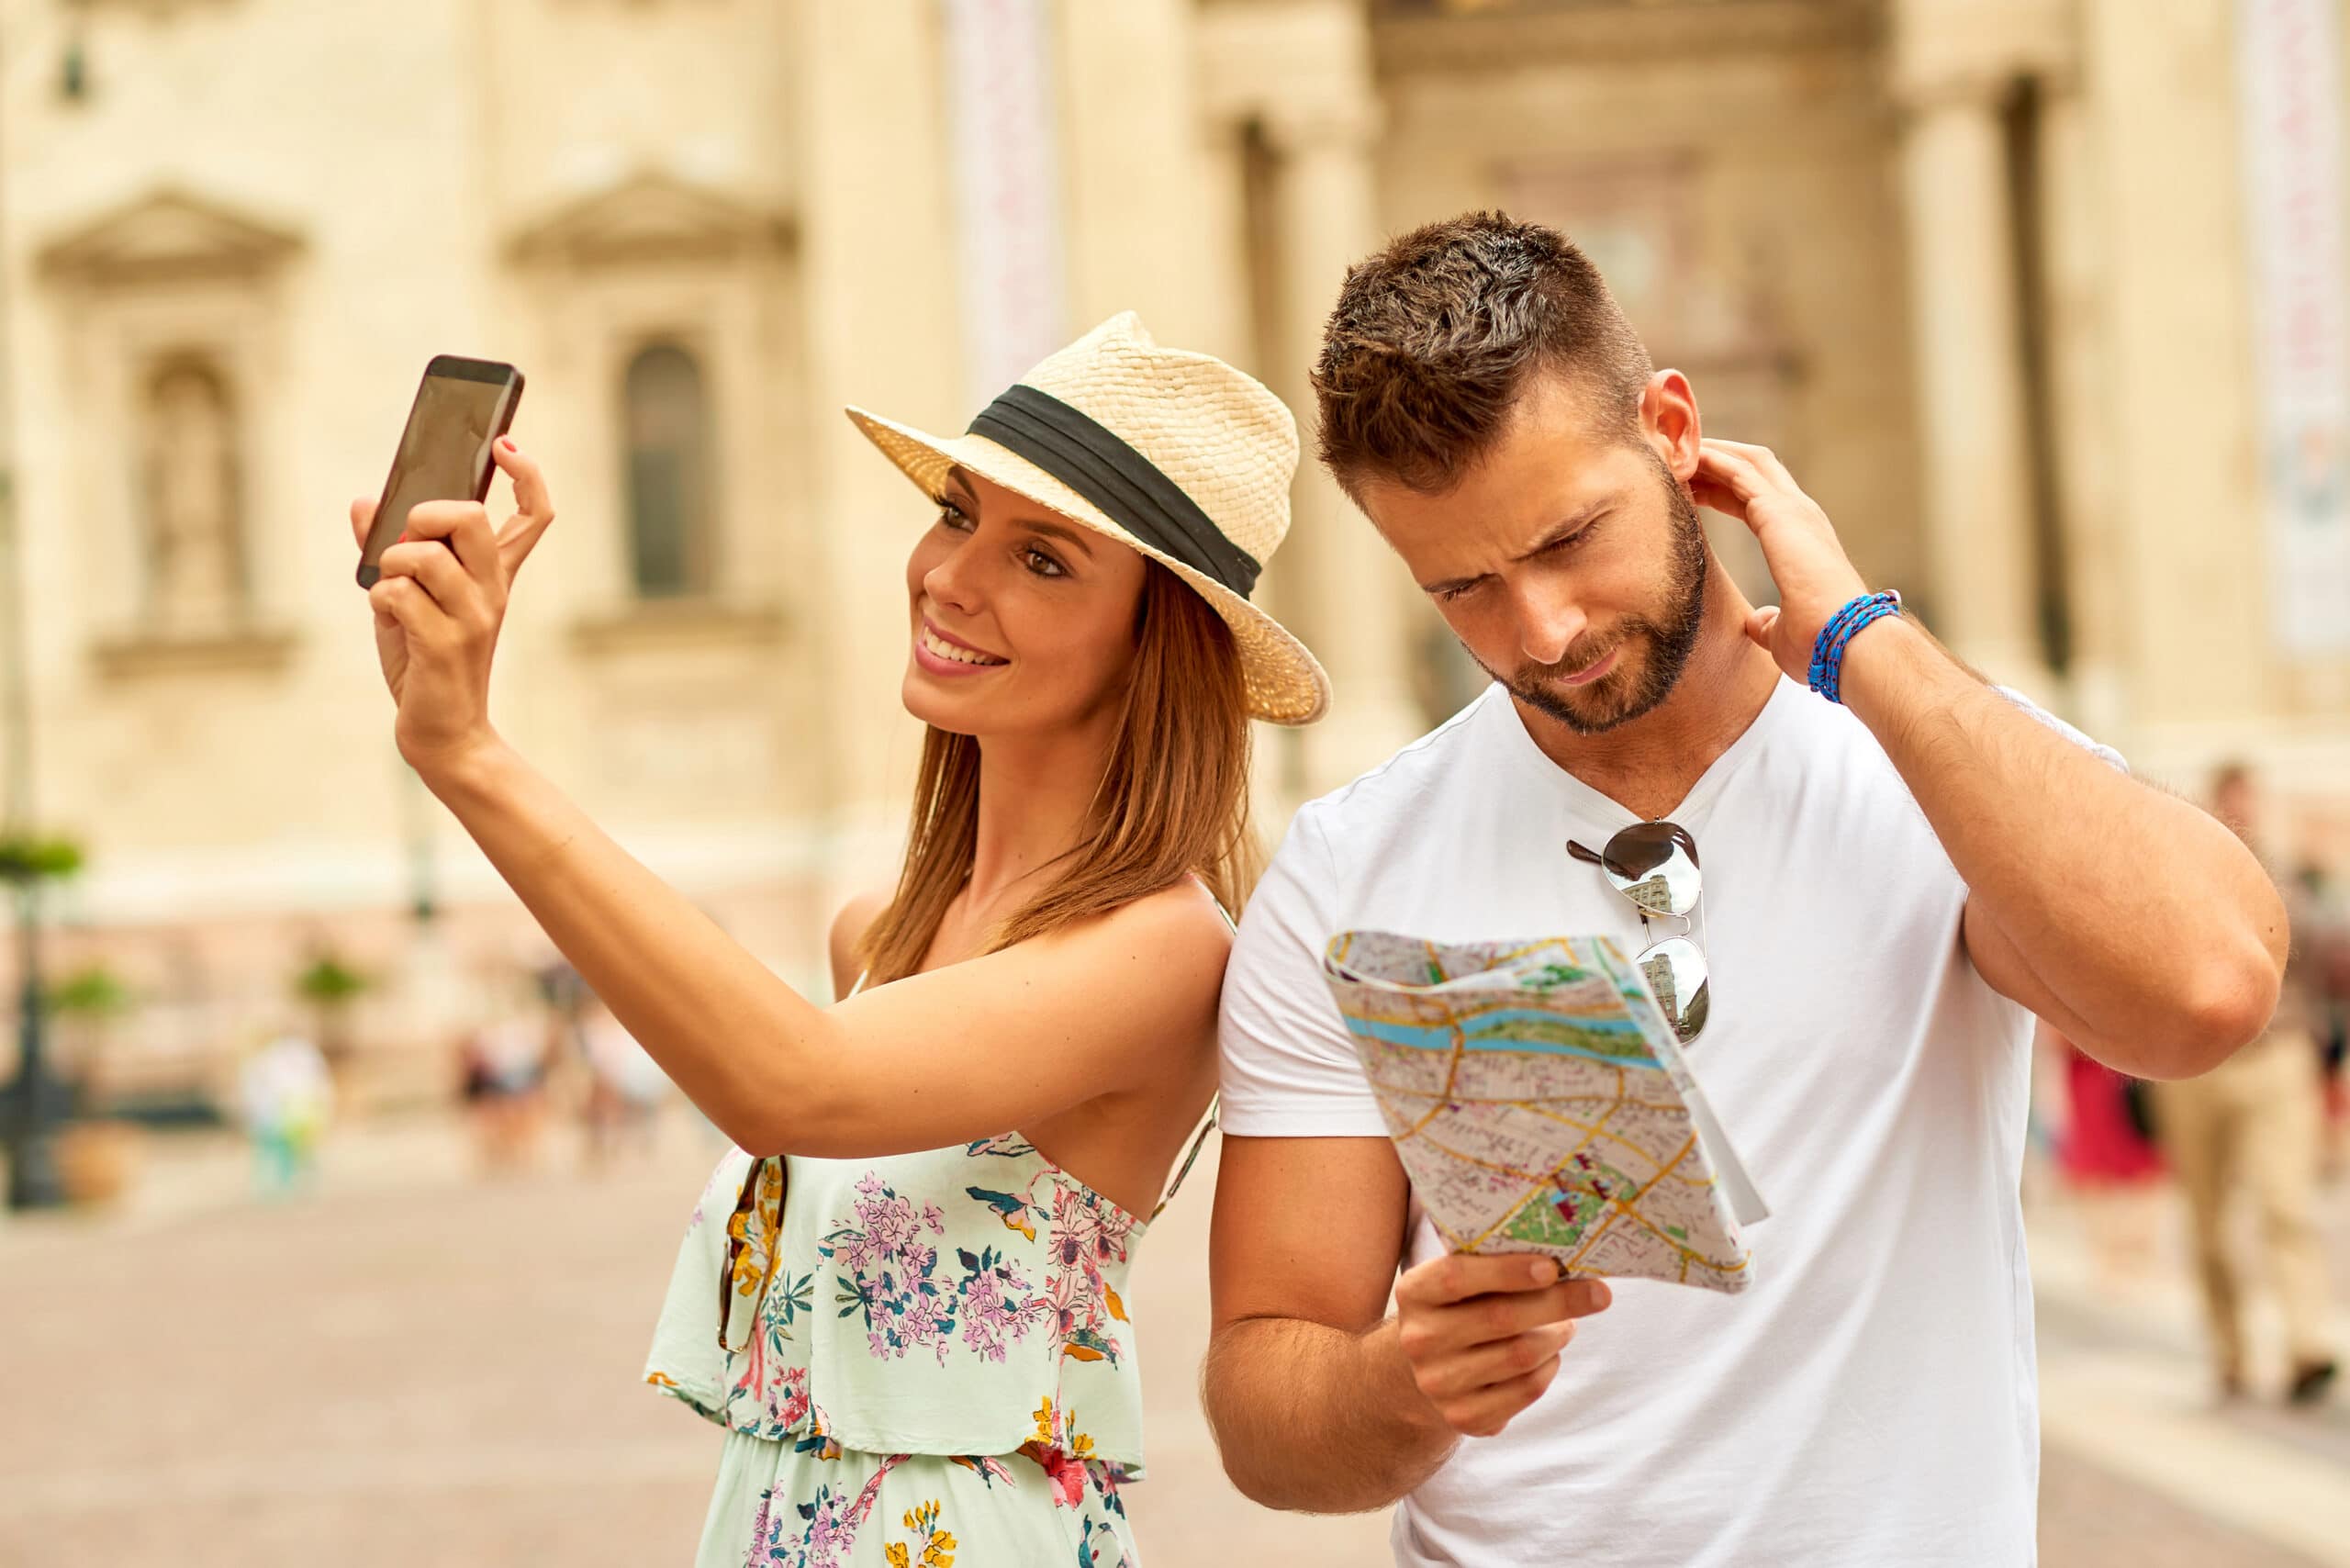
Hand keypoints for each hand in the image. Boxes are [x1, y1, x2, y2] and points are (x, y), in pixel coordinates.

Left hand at [353, 439, 556, 782]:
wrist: (443, 731)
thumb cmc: (425, 663)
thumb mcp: (407, 598)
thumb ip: (389, 551)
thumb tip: (363, 504)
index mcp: (495, 577)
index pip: (536, 516)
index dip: (528, 474)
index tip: (506, 445)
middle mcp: (493, 591)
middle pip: (472, 518)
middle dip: (425, 514)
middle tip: (408, 541)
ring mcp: (474, 617)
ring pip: (422, 555)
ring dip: (390, 565)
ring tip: (391, 590)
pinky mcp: (444, 642)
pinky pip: (396, 593)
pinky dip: (378, 599)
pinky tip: (387, 620)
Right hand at [1393, 1252, 1611, 1437]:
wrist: (1427, 1367)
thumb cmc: (1460, 1307)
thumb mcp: (1461, 1280)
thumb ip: (1493, 1264)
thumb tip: (1563, 1256)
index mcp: (1415, 1293)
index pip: (1457, 1276)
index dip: (1507, 1271)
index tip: (1552, 1267)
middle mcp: (1419, 1340)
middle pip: (1500, 1318)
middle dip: (1557, 1303)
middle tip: (1597, 1293)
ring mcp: (1438, 1384)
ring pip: (1520, 1356)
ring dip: (1557, 1336)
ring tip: (1568, 1324)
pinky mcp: (1463, 1417)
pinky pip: (1526, 1390)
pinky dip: (1549, 1368)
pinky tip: (1550, 1355)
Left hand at [1691, 439, 1869, 683]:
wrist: (1845, 643)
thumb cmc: (1818, 644)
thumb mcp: (1781, 632)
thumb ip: (1767, 622)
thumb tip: (1757, 624)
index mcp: (1801, 539)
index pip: (1755, 499)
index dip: (1721, 489)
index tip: (1688, 488)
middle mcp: (1801, 516)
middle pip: (1753, 470)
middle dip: (1716, 460)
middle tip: (1676, 458)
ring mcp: (1794, 509)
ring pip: (1748, 462)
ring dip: (1713, 453)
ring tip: (1675, 449)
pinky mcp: (1780, 512)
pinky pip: (1739, 472)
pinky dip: (1713, 460)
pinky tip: (1685, 457)